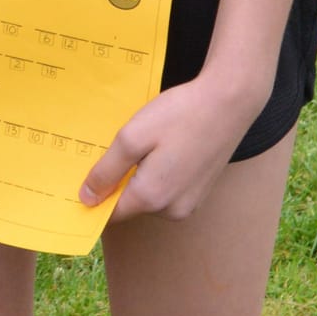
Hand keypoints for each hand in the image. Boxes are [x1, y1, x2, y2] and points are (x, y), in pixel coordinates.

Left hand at [79, 66, 270, 222]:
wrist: (230, 102)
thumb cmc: (180, 115)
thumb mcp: (132, 137)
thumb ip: (107, 171)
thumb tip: (86, 199)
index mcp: (152, 197)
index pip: (111, 213)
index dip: (95, 196)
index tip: (88, 174)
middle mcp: (172, 210)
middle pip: (131, 205)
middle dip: (120, 181)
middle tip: (122, 146)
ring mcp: (190, 203)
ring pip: (150, 197)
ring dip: (141, 176)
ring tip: (147, 142)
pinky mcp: (200, 192)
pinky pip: (168, 190)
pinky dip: (159, 173)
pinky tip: (164, 146)